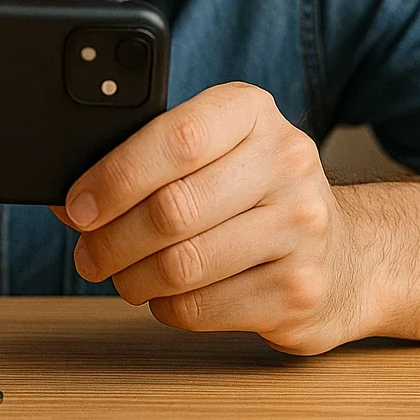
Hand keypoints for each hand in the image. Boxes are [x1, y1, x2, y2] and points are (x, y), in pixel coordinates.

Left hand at [52, 82, 369, 355]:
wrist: (347, 257)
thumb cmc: (255, 197)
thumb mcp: (214, 155)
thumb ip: (148, 165)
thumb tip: (72, 202)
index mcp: (253, 112)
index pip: (177, 135)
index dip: (115, 175)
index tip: (78, 205)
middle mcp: (287, 162)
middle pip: (171, 208)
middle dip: (111, 239)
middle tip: (88, 253)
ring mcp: (300, 228)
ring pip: (182, 264)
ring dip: (132, 279)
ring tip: (123, 277)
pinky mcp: (298, 290)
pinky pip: (201, 307)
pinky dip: (167, 307)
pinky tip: (168, 295)